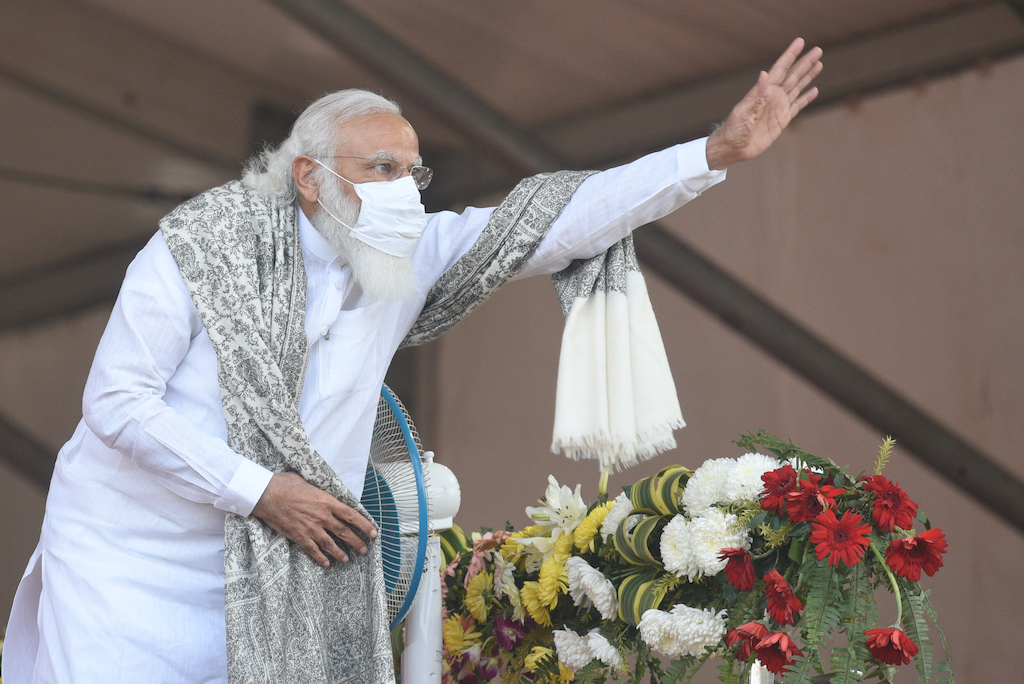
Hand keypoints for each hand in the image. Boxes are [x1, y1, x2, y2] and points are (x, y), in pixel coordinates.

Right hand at [252, 471, 377, 567]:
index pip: (351, 515)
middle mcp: (321, 516)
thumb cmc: (285, 484)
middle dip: (357, 542)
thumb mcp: (308, 481)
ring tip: (348, 559)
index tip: (374, 532)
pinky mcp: (298, 535)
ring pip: (330, 544)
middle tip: (365, 549)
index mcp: (326, 501)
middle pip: (344, 532)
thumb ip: (320, 489)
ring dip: (340, 553)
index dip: (364, 525)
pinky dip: (320, 558)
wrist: (265, 494)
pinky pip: (312, 550)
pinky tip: (326, 563)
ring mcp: (310, 527)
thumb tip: (326, 490)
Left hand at [706, 38, 822, 169]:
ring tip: (819, 63)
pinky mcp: (783, 120)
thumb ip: (756, 95)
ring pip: (797, 87)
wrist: (734, 148)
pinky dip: (806, 98)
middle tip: (818, 50)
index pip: (780, 69)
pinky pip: (798, 106)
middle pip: (792, 75)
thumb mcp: (743, 112)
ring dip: (808, 76)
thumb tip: (764, 74)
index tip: (800, 41)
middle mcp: (773, 96)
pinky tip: (814, 90)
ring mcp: (779, 107)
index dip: (790, 55)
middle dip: (805, 62)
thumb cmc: (734, 129)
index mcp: (763, 92)